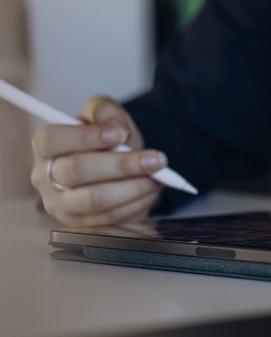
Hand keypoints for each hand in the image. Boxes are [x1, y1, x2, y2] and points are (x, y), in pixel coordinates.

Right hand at [31, 96, 166, 226]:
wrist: (115, 173)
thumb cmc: (107, 144)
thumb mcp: (106, 117)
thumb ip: (107, 112)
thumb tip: (118, 129)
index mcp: (46, 146)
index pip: (52, 140)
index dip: (86, 137)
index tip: (120, 135)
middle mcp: (45, 178)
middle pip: (77, 172)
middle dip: (122, 165)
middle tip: (157, 160)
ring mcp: (62, 205)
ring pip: (96, 200)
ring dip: (134, 187)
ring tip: (159, 177)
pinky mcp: (82, 224)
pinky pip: (111, 217)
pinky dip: (137, 203)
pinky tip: (151, 191)